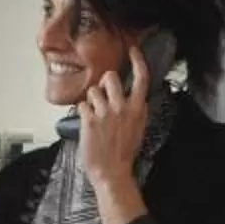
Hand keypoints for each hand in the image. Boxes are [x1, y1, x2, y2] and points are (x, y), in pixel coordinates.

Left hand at [76, 43, 151, 223]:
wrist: (112, 173)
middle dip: (104, 83)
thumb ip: (134, 110)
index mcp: (138, 109)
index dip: (137, 61)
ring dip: (91, 100)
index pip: (142, 78)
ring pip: (93, 90)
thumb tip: (129, 96)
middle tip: (103, 94)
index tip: (132, 50)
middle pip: (111, 77)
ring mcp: (106, 113)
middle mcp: (123, 107)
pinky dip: (82, 112)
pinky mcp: (90, 120)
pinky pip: (82, 104)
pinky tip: (87, 124)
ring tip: (94, 114)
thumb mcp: (138, 129)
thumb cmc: (124, 153)